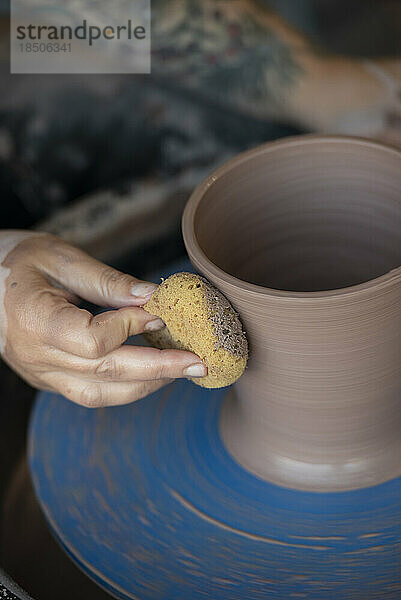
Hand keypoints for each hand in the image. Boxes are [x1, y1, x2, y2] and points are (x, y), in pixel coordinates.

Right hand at [0, 231, 206, 406]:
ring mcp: (40, 374)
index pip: (93, 341)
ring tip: (182, 370)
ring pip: (101, 395)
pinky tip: (152, 371)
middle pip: (106, 375)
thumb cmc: (15, 260)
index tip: (160, 310)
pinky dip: (127, 386)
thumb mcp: (59, 257)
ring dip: (147, 385)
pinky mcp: (48, 380)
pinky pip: (92, 394)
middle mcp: (34, 356)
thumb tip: (152, 297)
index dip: (131, 326)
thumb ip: (106, 281)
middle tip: (200, 363)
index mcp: (32, 320)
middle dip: (160, 369)